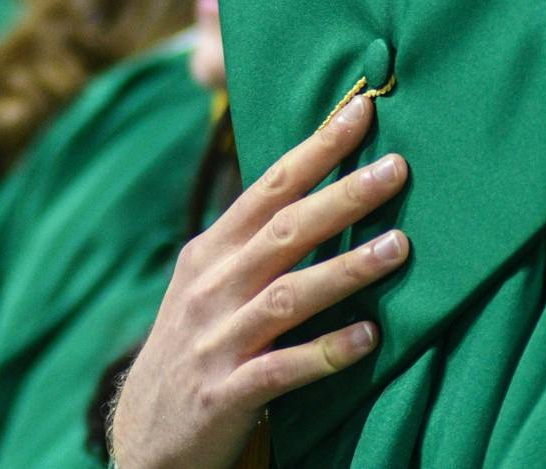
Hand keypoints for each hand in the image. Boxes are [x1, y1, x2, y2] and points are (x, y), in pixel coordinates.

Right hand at [109, 96, 409, 468]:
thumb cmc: (196, 345)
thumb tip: (315, 187)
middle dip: (342, 196)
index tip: (361, 110)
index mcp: (211, 251)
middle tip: (396, 169)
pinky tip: (369, 337)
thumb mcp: (209, 283)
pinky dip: (327, 351)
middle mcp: (212, 287)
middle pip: (284, 231)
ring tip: (399, 248)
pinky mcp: (226, 392)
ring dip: (345, 269)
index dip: (316, 148)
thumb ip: (253, 242)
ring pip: (288, 295)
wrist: (146, 434)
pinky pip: (283, 368)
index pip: (270, 187)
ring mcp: (216, 340)